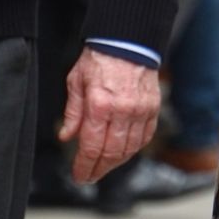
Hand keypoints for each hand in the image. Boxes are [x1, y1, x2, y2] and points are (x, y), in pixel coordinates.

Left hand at [58, 48, 161, 183]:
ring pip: (130, 149)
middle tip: (89, 176)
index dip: (84, 166)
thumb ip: (73, 113)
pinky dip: (134, 149)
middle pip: (111, 153)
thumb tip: (66, 136)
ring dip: (116, 162)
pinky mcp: (152, 109)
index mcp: (99, 104)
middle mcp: (122, 111)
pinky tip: (123, 153)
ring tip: (104, 167)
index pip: (91, 146)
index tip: (79, 175)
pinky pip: (145, 138)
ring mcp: (140, 111)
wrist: (127, 41)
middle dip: (99, 169)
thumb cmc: (99, 59)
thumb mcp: (76, 82)